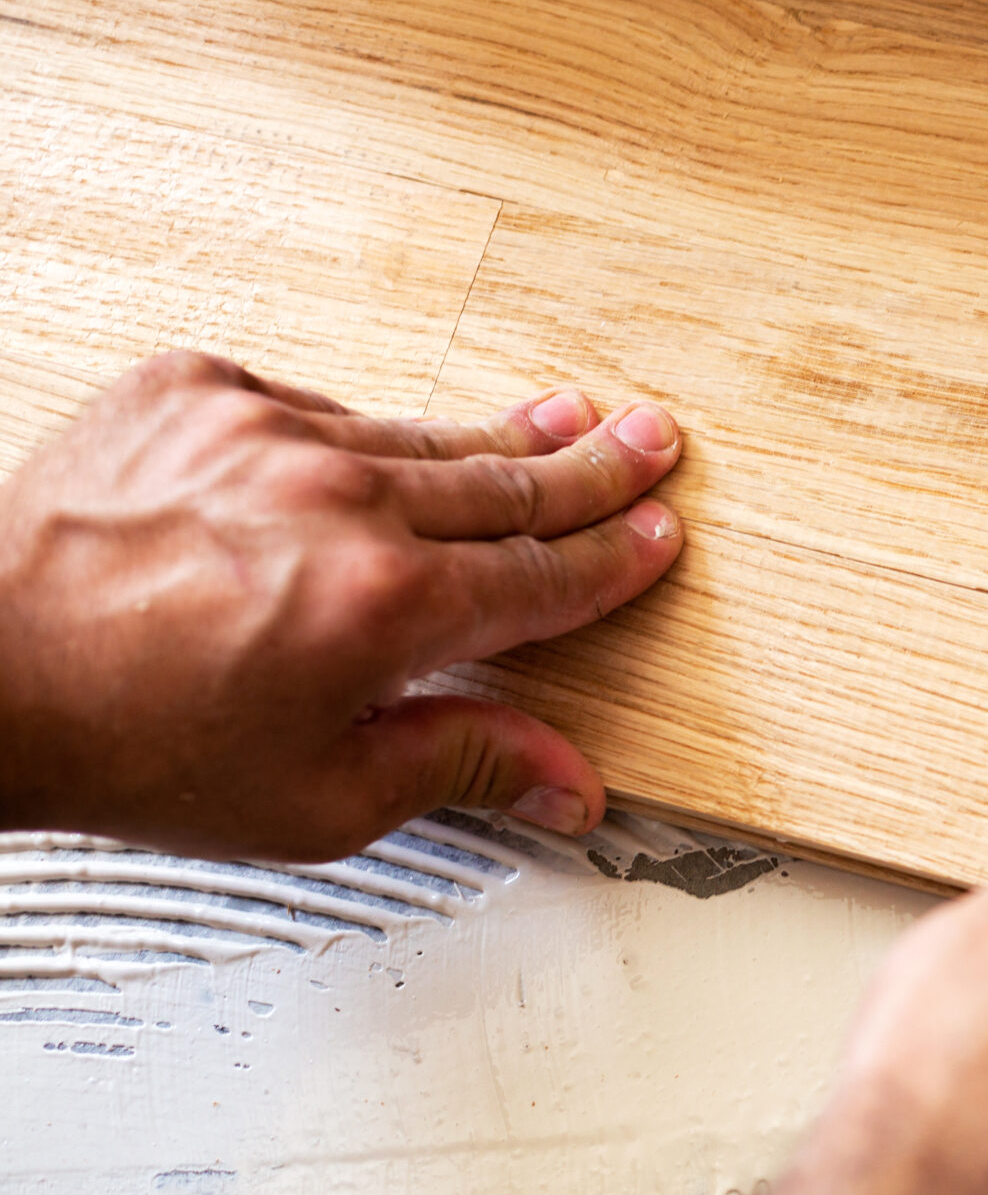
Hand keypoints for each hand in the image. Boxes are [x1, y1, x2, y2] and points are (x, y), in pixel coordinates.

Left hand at [0, 350, 685, 860]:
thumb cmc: (125, 743)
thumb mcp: (319, 802)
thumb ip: (462, 766)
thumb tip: (567, 781)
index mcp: (385, 607)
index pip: (542, 577)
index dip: (613, 560)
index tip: (655, 537)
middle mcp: (338, 502)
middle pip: (506, 482)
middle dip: (590, 467)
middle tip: (649, 442)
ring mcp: (265, 433)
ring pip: (418, 433)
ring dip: (495, 435)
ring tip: (555, 419)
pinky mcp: (196, 392)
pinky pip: (312, 405)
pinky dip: (354, 434)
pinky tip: (378, 450)